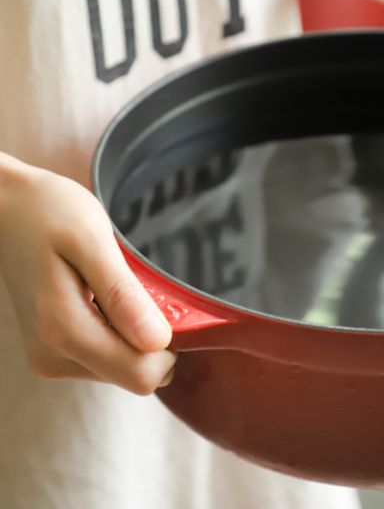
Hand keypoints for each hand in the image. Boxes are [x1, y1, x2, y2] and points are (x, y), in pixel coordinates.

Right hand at [0, 154, 175, 394]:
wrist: (8, 210)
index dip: (167, 347)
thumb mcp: (92, 241)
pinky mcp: (54, 350)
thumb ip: (122, 295)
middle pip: (133, 374)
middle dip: (151, 338)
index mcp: (64, 330)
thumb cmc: (49, 214)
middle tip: (138, 289)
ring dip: (134, 332)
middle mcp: (54, 356)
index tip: (164, 306)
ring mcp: (51, 356)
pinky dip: (119, 330)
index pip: (140, 376)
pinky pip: (106, 356)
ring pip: (122, 368)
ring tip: (114, 287)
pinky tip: (105, 296)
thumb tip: (157, 342)